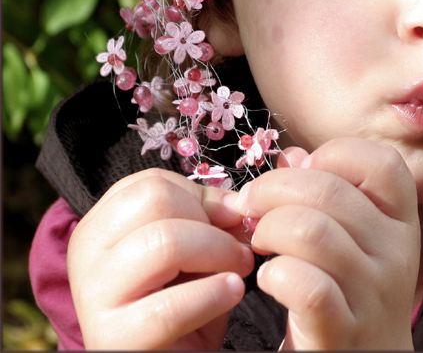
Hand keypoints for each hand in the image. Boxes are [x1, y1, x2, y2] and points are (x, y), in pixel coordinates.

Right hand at [67, 167, 254, 349]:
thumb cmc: (184, 303)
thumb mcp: (195, 253)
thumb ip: (210, 220)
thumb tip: (239, 202)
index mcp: (100, 227)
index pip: (151, 183)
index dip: (202, 197)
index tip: (230, 219)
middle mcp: (85, 254)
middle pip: (155, 199)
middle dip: (211, 220)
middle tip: (238, 248)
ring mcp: (93, 296)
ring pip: (163, 241)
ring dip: (218, 252)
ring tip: (238, 272)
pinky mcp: (112, 337)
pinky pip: (169, 306)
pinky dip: (213, 295)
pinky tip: (230, 295)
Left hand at [237, 138, 419, 349]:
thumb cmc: (349, 295)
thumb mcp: (353, 241)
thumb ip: (327, 194)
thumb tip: (293, 156)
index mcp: (401, 222)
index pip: (383, 163)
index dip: (333, 155)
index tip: (301, 173)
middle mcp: (397, 253)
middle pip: (328, 189)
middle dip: (272, 189)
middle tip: (250, 208)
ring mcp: (373, 294)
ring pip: (311, 230)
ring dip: (267, 230)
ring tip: (258, 244)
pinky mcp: (343, 331)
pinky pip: (306, 286)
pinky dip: (274, 275)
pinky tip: (269, 279)